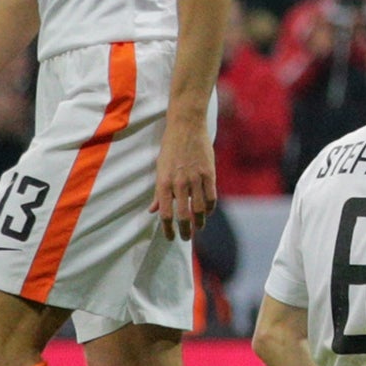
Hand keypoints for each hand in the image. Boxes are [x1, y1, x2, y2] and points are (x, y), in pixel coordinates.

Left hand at [151, 116, 217, 240]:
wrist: (186, 127)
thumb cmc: (170, 148)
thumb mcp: (160, 169)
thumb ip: (159, 192)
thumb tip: (154, 210)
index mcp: (164, 183)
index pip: (166, 214)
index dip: (168, 229)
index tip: (170, 237)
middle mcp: (179, 183)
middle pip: (184, 215)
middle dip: (186, 231)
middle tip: (186, 238)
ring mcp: (195, 178)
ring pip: (200, 209)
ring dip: (200, 222)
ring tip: (199, 227)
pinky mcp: (209, 173)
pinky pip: (211, 197)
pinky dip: (210, 208)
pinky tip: (207, 212)